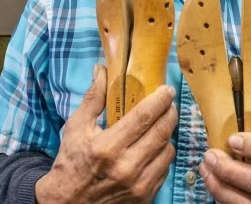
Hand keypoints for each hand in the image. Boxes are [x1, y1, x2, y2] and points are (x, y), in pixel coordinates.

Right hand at [35, 64, 176, 203]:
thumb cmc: (71, 162)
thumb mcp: (76, 127)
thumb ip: (94, 97)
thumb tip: (101, 69)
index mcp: (108, 146)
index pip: (144, 117)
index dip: (160, 100)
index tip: (167, 89)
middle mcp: (126, 167)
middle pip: (162, 131)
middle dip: (170, 112)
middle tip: (169, 102)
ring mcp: (138, 184)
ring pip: (167, 149)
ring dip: (168, 132)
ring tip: (162, 122)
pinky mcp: (145, 196)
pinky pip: (165, 168)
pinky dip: (163, 153)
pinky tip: (155, 145)